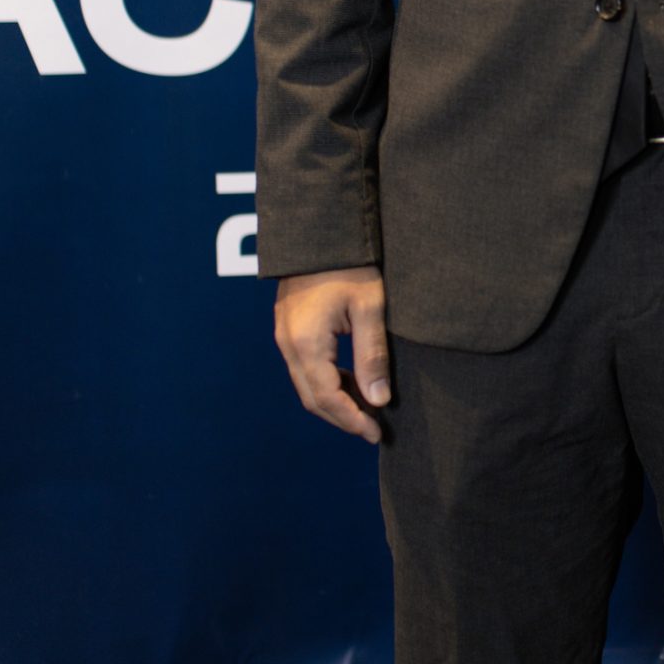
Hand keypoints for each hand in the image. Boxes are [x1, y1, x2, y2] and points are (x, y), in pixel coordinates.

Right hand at [274, 264, 391, 442]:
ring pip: (306, 385)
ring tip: (369, 407)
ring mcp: (285, 337)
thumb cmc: (350, 264)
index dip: (352, 420)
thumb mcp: (369, 308)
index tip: (376, 433)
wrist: (321, 230)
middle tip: (374, 427)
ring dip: (335, 401)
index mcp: (306, 343)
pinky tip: (353, 381)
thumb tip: (378, 399)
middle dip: (343, 417)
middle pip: (312, 398)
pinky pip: (305, 368)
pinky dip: (327, 382)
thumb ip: (372, 356)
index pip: (327, 398)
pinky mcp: (289, 329)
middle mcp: (288, 344)